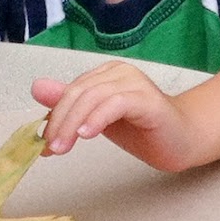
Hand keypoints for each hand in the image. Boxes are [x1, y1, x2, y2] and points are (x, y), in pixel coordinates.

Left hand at [33, 63, 199, 170]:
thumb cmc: (144, 131)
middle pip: (79, 92)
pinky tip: (87, 135)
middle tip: (50, 148)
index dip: (54, 116)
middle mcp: (120, 72)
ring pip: (93, 97)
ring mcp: (135, 83)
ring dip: (73, 124)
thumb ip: (71, 104)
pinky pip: (116, 104)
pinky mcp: (147, 99)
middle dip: (60, 121)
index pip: (71, 90)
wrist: (183, 141)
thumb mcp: (98, 120)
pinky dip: (97, 119)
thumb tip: (37, 88)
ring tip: (62, 148)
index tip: (43, 144)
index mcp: (107, 74)